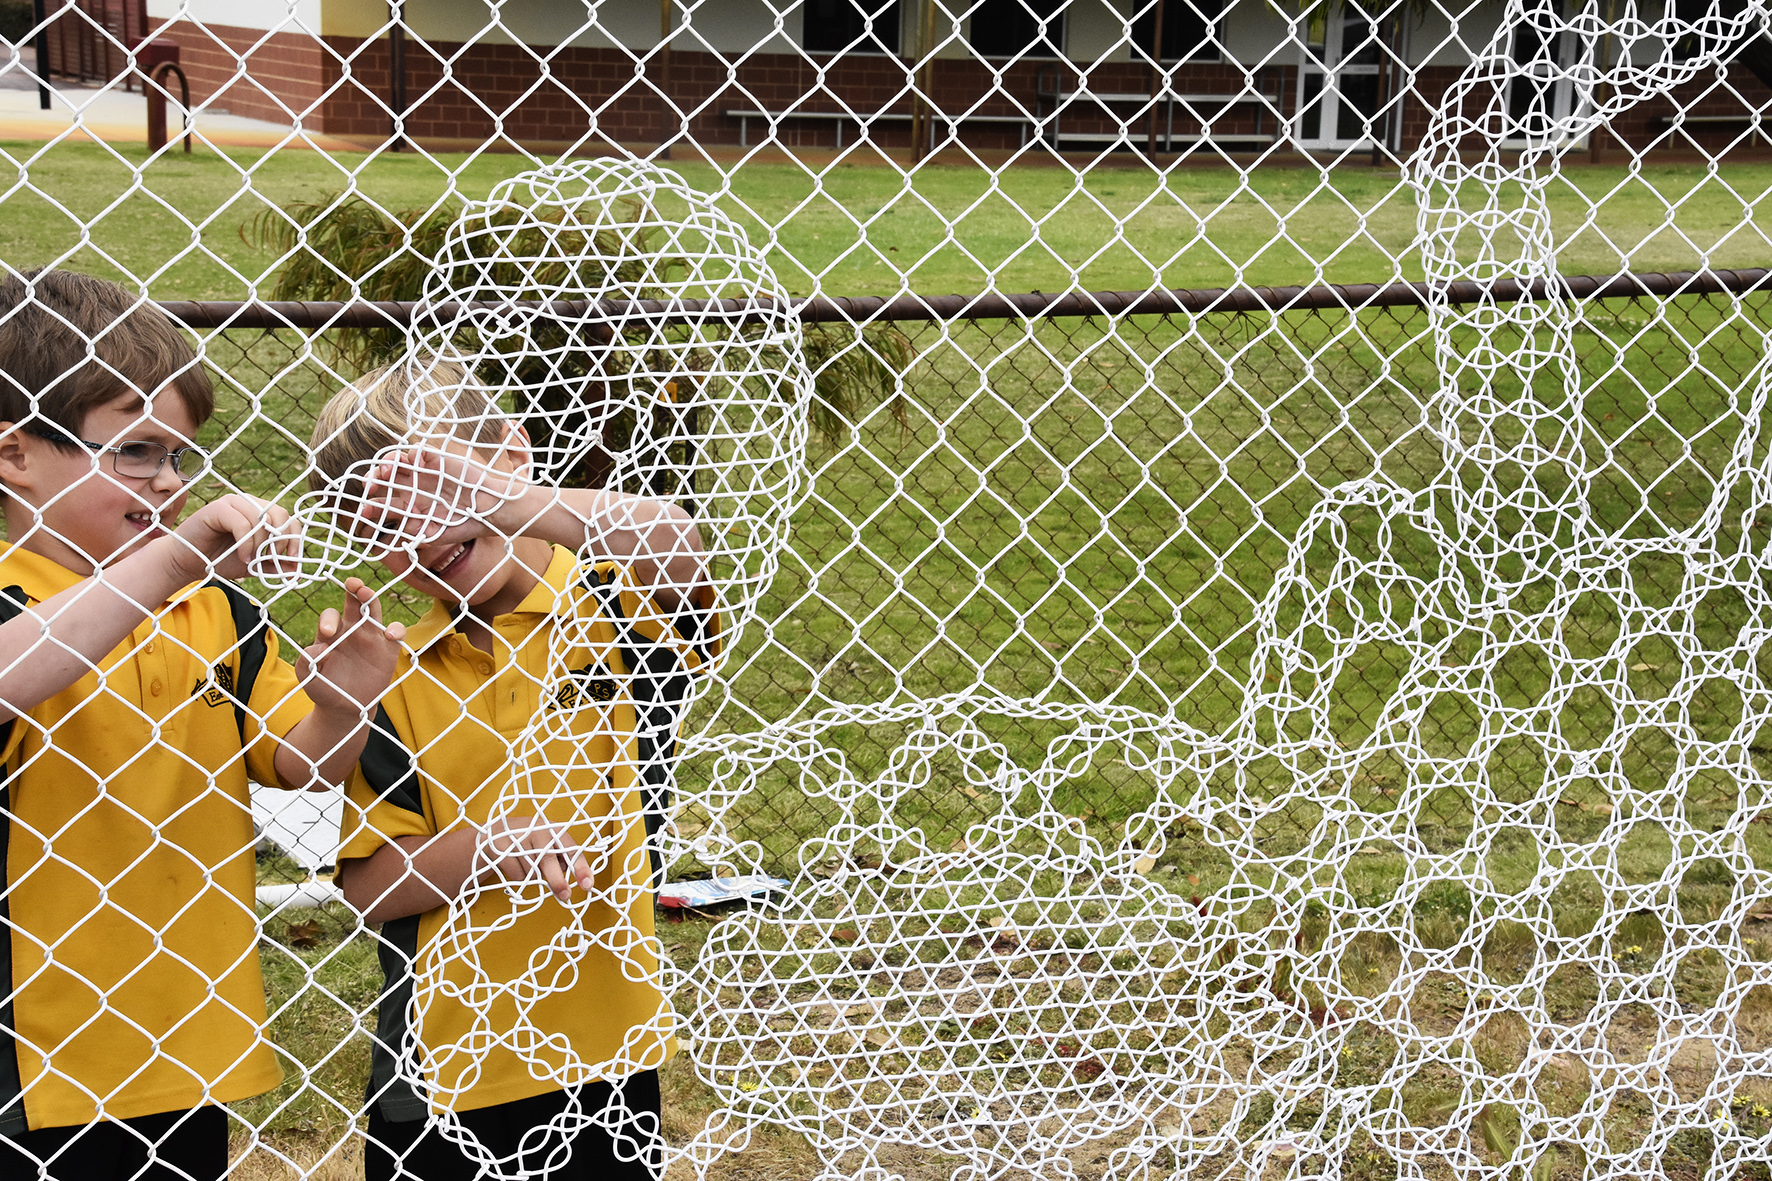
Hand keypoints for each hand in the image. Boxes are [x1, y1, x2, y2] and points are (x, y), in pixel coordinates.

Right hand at [168, 493, 300, 582]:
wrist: (188, 563)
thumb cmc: (219, 560)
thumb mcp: (253, 566)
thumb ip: (273, 566)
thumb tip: (295, 572)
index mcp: (261, 513)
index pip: (289, 519)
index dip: (295, 539)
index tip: (293, 560)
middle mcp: (249, 504)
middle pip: (279, 514)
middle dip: (281, 541)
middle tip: (272, 559)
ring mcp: (233, 503)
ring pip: (262, 519)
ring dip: (260, 545)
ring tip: (251, 561)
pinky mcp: (218, 508)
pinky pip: (242, 523)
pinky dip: (246, 543)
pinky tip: (243, 557)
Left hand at [298, 578, 405, 719]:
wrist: (344, 709)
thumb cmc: (323, 689)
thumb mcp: (307, 677)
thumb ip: (306, 661)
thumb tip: (319, 647)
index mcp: (332, 633)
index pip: (331, 616)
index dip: (329, 619)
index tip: (327, 633)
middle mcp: (352, 630)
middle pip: (354, 602)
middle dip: (354, 589)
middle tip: (352, 584)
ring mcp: (371, 639)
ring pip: (374, 611)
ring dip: (371, 599)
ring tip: (366, 594)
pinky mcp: (388, 651)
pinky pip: (397, 633)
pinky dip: (397, 629)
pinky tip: (390, 635)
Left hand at [358, 444, 528, 553]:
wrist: (489, 511)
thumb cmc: (463, 525)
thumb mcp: (436, 534)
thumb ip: (416, 533)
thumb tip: (396, 532)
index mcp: (409, 507)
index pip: (382, 503)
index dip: (370, 507)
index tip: (364, 513)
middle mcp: (412, 488)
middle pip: (384, 479)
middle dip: (373, 481)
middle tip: (370, 487)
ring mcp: (423, 473)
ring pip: (397, 462)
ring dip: (387, 464)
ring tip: (387, 469)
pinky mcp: (437, 460)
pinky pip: (419, 452)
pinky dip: (411, 453)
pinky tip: (410, 461)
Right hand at [475, 814, 593, 901]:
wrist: (497, 832)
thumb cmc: (533, 842)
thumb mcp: (550, 843)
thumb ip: (563, 858)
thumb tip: (577, 880)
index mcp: (555, 830)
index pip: (571, 850)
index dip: (581, 868)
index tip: (587, 884)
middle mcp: (538, 831)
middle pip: (549, 860)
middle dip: (558, 881)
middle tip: (565, 895)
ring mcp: (518, 839)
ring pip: (532, 871)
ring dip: (535, 877)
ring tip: (529, 863)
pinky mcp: (502, 849)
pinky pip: (517, 874)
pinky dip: (520, 876)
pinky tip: (517, 864)